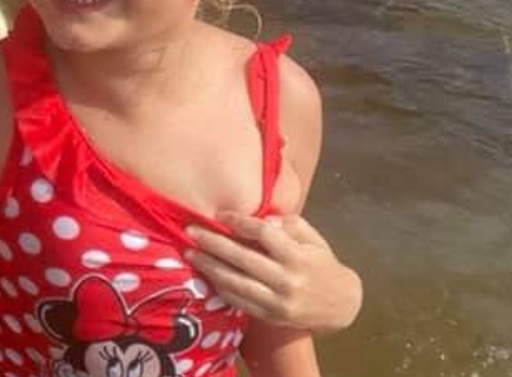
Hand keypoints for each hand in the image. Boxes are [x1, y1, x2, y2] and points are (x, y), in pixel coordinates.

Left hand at [185, 212, 362, 333]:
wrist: (340, 304)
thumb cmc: (322, 263)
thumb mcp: (313, 238)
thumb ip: (289, 224)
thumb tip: (261, 218)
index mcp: (299, 257)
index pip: (263, 234)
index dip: (239, 221)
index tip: (220, 214)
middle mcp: (287, 280)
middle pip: (243, 258)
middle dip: (213, 243)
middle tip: (190, 231)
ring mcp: (278, 302)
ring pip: (237, 282)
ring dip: (209, 267)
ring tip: (190, 253)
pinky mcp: (271, 316)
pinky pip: (240, 301)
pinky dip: (221, 287)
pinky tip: (207, 274)